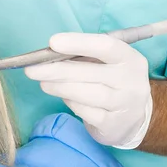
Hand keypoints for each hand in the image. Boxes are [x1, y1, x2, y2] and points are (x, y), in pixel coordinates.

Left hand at [25, 33, 152, 148]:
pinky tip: (63, 96)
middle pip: (90, 72)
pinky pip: (85, 111)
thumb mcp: (108, 64)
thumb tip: (50, 53)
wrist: (134, 117)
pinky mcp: (113, 124)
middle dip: (57, 69)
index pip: (106, 46)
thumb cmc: (113, 82)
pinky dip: (70, 102)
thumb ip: (85, 57)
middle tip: (32, 69)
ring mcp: (124, 104)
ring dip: (60, 87)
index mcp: (130, 59)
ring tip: (43, 83)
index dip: (79, 43)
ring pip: (86, 93)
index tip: (53, 42)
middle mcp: (131, 81)